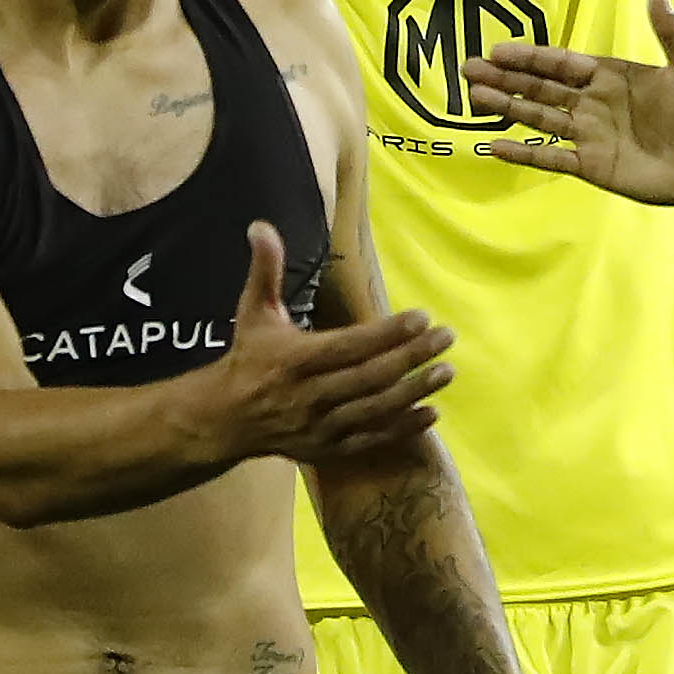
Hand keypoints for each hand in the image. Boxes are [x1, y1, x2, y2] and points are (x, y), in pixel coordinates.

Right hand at [196, 224, 455, 469]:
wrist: (226, 419)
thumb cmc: (249, 357)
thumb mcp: (253, 311)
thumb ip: (264, 269)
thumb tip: (261, 225)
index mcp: (295, 359)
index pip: (349, 345)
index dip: (388, 333)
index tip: (423, 317)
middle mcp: (310, 395)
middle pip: (370, 377)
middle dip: (411, 357)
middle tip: (446, 337)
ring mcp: (321, 426)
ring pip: (375, 410)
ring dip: (414, 391)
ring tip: (446, 371)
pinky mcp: (329, 448)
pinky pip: (372, 440)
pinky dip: (403, 428)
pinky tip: (432, 412)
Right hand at [466, 0, 673, 206]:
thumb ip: (668, 32)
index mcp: (611, 76)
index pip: (561, 64)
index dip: (530, 57)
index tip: (498, 49)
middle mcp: (594, 103)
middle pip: (541, 88)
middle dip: (505, 78)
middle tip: (467, 68)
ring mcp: (590, 135)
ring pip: (539, 118)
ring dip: (506, 108)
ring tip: (473, 96)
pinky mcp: (593, 166)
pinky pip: (551, 158)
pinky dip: (523, 153)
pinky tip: (494, 146)